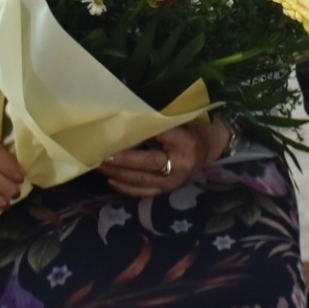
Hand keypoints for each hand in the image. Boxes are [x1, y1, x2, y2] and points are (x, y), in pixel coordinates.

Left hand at [99, 119, 229, 197]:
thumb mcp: (183, 120)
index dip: (142, 133)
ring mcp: (173, 181)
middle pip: (149, 163)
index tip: (121, 128)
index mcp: (186, 142)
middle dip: (124, 159)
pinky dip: (125, 187)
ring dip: (119, 173)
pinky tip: (110, 180)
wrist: (208, 151)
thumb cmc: (192, 129)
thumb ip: (163, 120)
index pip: (162, 136)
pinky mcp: (166, 190)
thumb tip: (131, 115)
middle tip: (104, 154)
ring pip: (142, 180)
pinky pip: (143, 192)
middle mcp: (180, 164)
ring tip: (100, 166)